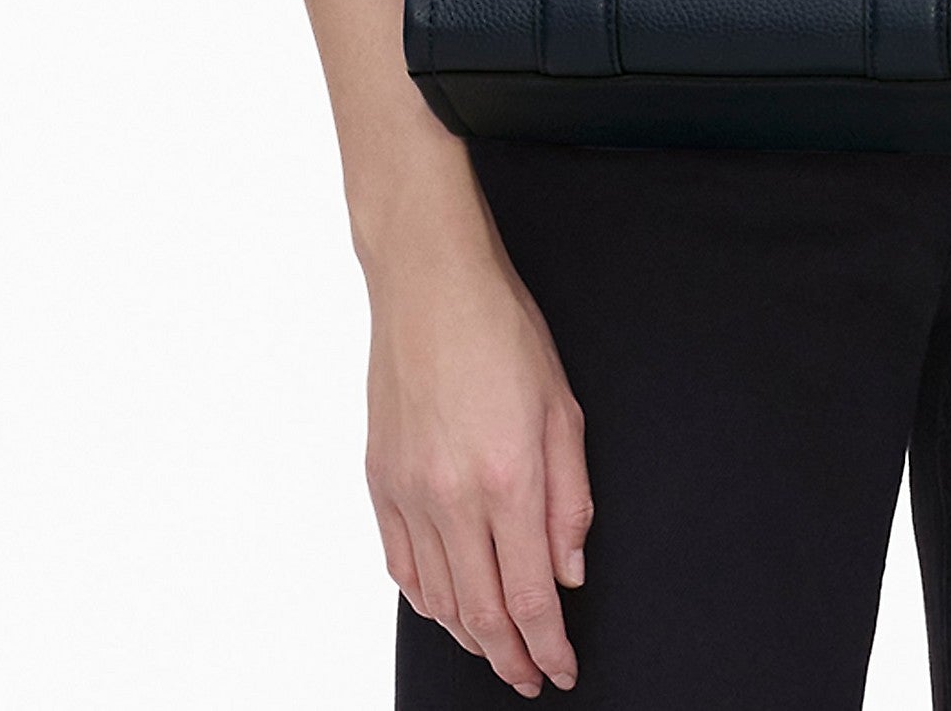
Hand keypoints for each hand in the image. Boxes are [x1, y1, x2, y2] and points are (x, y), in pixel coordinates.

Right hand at [367, 244, 590, 693]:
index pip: (532, 597)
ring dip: (470, 637)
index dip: (550, 647)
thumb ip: (571, 499)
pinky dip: (426, 600)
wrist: (429, 280)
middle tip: (532, 675)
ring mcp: (408, 492)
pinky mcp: (379, 480)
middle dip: (511, 659)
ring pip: (437, 600)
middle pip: (482, 615)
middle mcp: (452, 497)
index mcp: (508, 479)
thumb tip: (570, 570)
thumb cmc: (500, 329)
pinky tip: (445, 606)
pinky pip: (400, 566)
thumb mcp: (562, 407)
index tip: (562, 668)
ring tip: (496, 649)